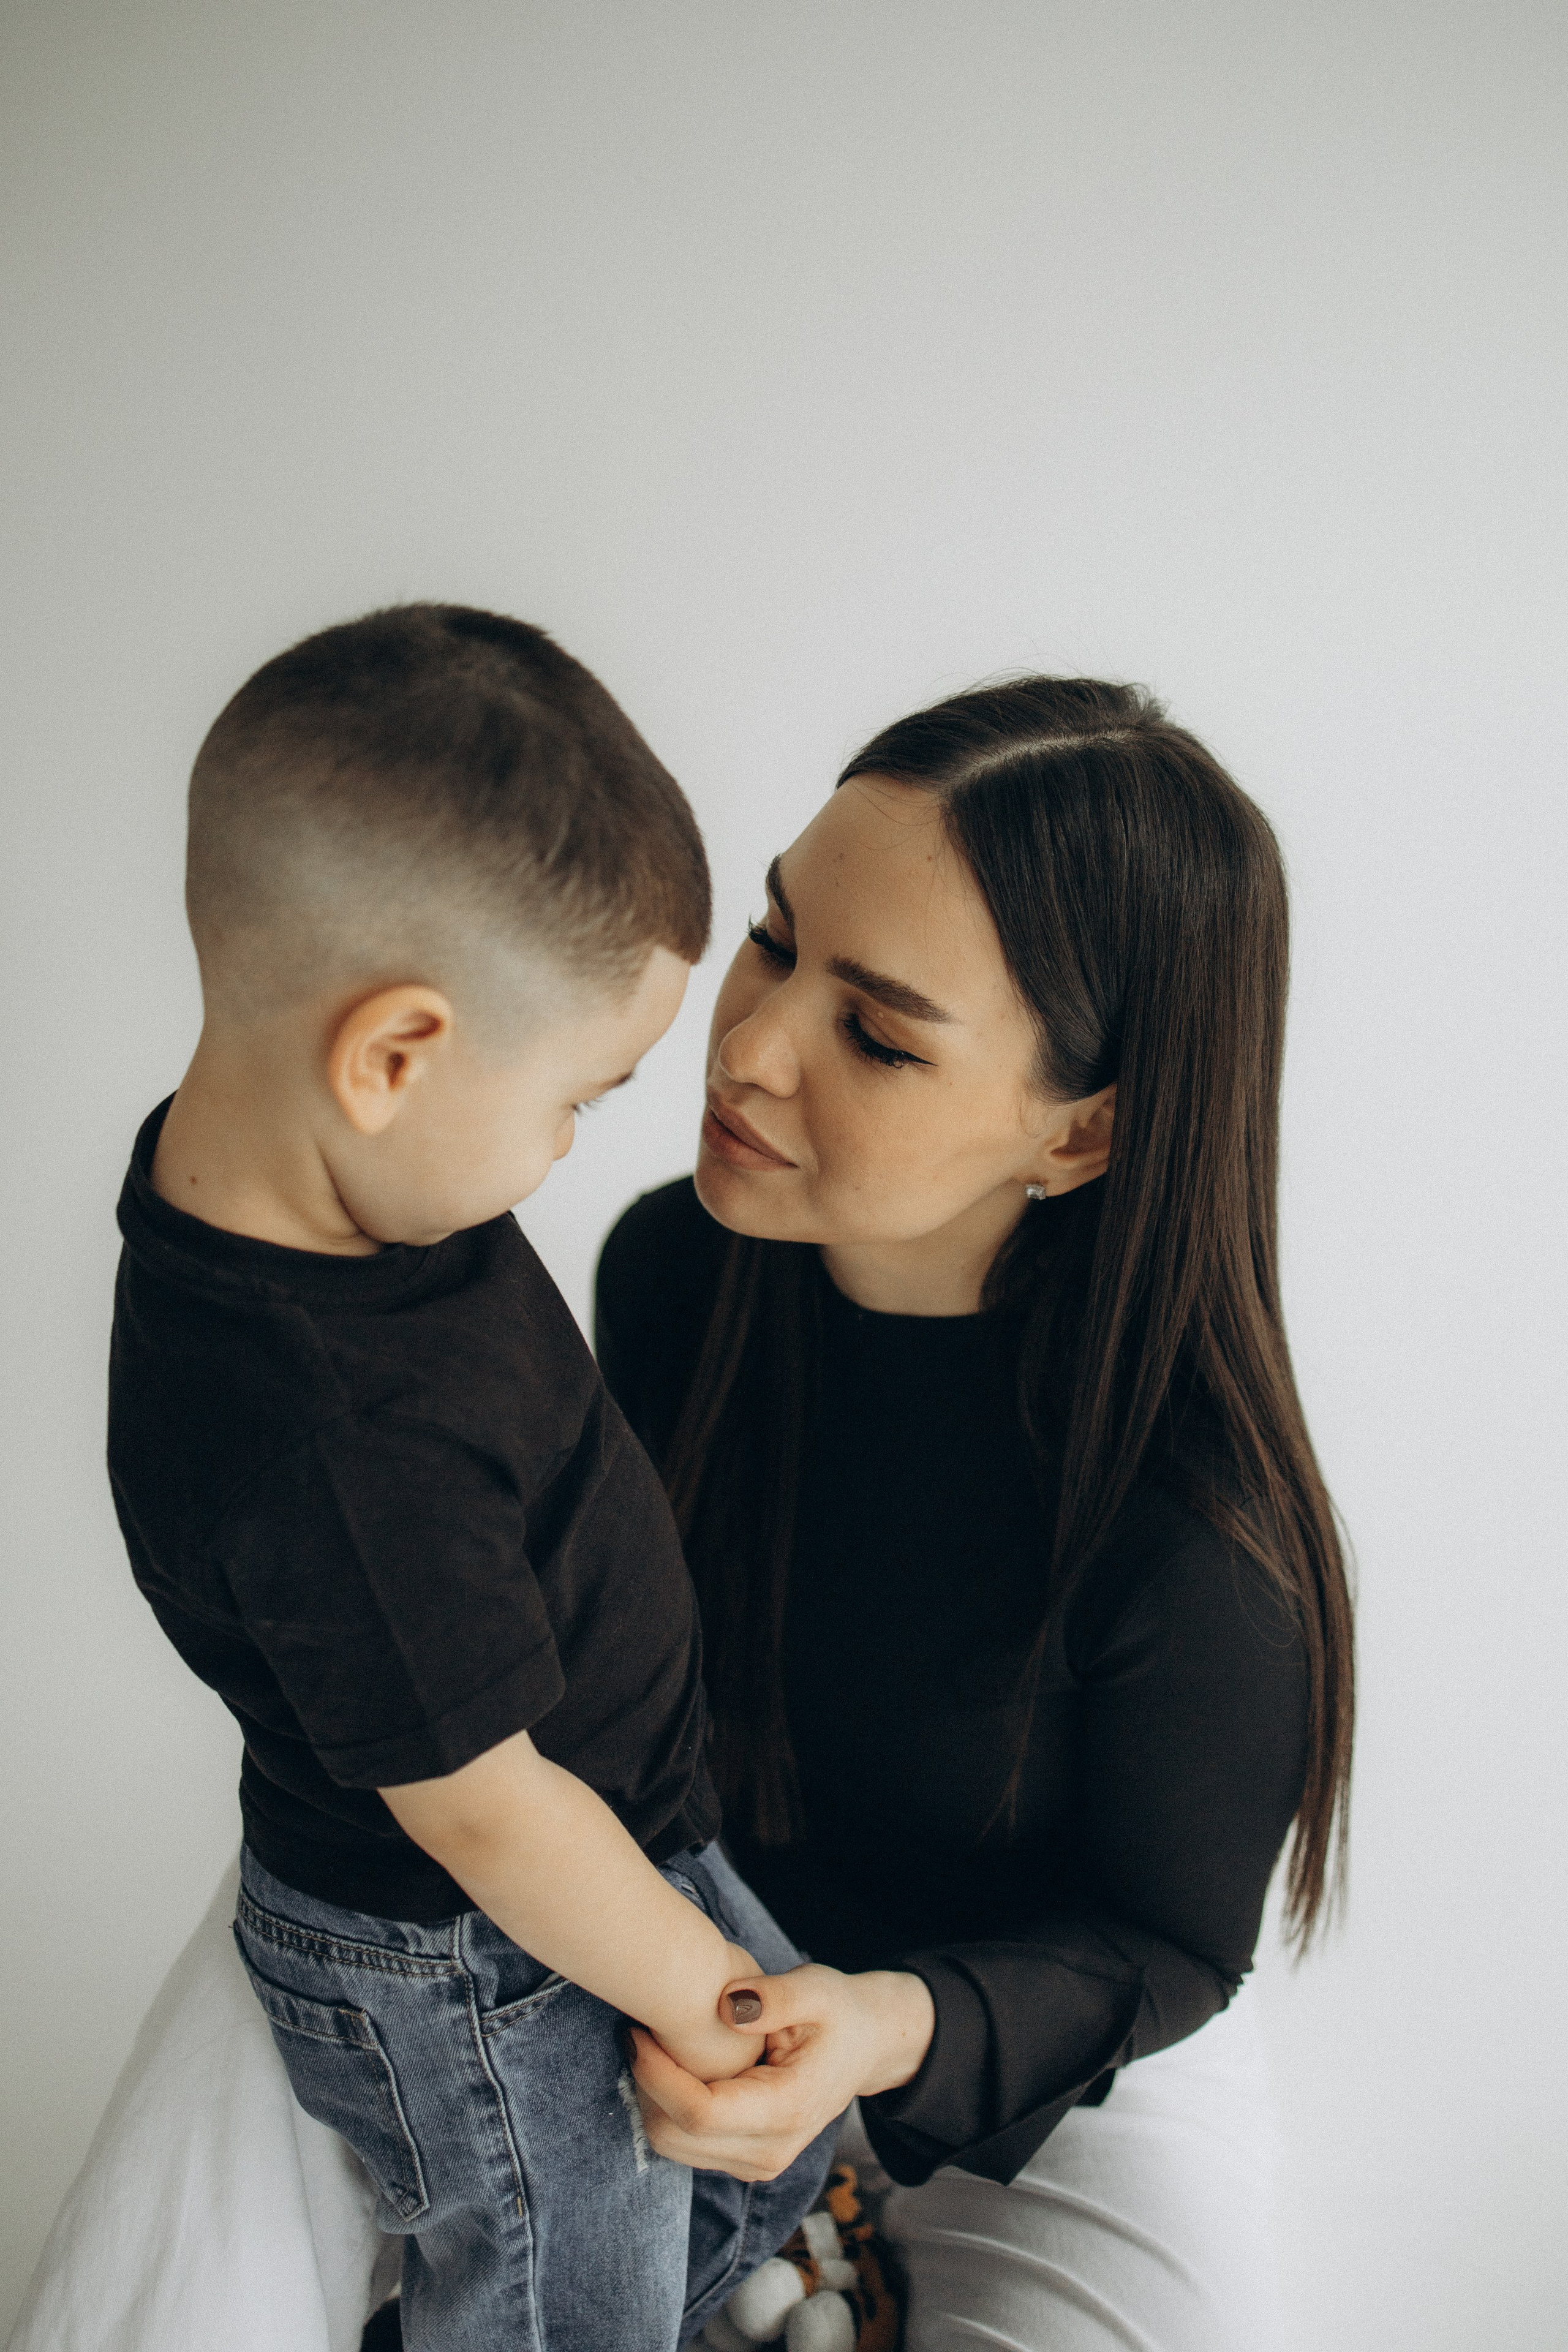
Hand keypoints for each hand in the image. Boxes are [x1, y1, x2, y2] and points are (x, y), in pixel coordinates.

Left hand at [628, 1962, 934, 2179]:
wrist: (865, 2047)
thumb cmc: (839, 2012)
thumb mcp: (817, 1990)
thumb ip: (775, 1997)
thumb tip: (726, 2005)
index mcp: (787, 2111)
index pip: (699, 2113)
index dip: (657, 2074)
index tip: (637, 2031)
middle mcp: (770, 2151)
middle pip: (675, 2136)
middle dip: (645, 2085)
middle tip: (638, 2030)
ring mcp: (755, 2163)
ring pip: (671, 2145)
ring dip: (651, 2097)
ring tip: (653, 2044)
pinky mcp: (742, 2159)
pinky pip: (683, 2145)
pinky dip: (666, 2108)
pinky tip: (674, 2066)